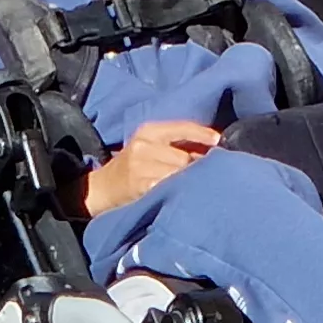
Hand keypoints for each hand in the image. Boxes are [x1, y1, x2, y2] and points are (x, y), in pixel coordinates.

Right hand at [81, 119, 218, 218]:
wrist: (103, 187)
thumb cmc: (134, 166)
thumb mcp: (149, 147)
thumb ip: (176, 144)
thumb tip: (212, 148)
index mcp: (148, 131)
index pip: (181, 127)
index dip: (202, 134)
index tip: (219, 140)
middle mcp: (144, 145)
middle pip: (184, 156)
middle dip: (197, 166)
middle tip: (205, 174)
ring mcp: (140, 166)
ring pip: (178, 173)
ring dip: (189, 181)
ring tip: (192, 186)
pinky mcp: (140, 185)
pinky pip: (168, 187)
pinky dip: (177, 191)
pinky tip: (178, 194)